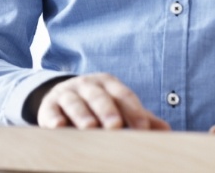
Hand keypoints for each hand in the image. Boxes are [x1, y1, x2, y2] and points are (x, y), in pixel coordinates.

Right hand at [37, 72, 170, 130]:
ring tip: (89, 127)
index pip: (124, 95)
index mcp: (109, 84)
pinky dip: (53, 118)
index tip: (143, 129)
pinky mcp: (48, 106)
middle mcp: (88, 85)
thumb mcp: (117, 106)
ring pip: (75, 102)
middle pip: (99, 96)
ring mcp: (67, 93)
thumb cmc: (97, 105)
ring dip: (82, 115)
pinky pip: (50, 111)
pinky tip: (58, 127)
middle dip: (108, 110)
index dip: (134, 111)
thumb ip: (139, 117)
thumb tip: (166, 131)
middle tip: (116, 126)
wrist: (61, 96)